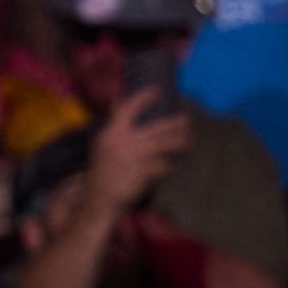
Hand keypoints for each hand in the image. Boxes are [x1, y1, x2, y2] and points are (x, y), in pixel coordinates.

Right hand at [82, 88, 190, 213]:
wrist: (99, 196)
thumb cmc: (106, 169)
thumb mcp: (104, 144)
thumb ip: (115, 125)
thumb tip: (117, 100)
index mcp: (111, 132)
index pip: (128, 109)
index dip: (143, 98)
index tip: (157, 90)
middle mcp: (121, 142)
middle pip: (156, 128)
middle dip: (175, 124)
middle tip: (187, 121)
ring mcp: (132, 158)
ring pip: (164, 145)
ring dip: (179, 142)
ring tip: (188, 142)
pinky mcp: (141, 173)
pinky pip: (163, 165)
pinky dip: (169, 165)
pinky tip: (172, 165)